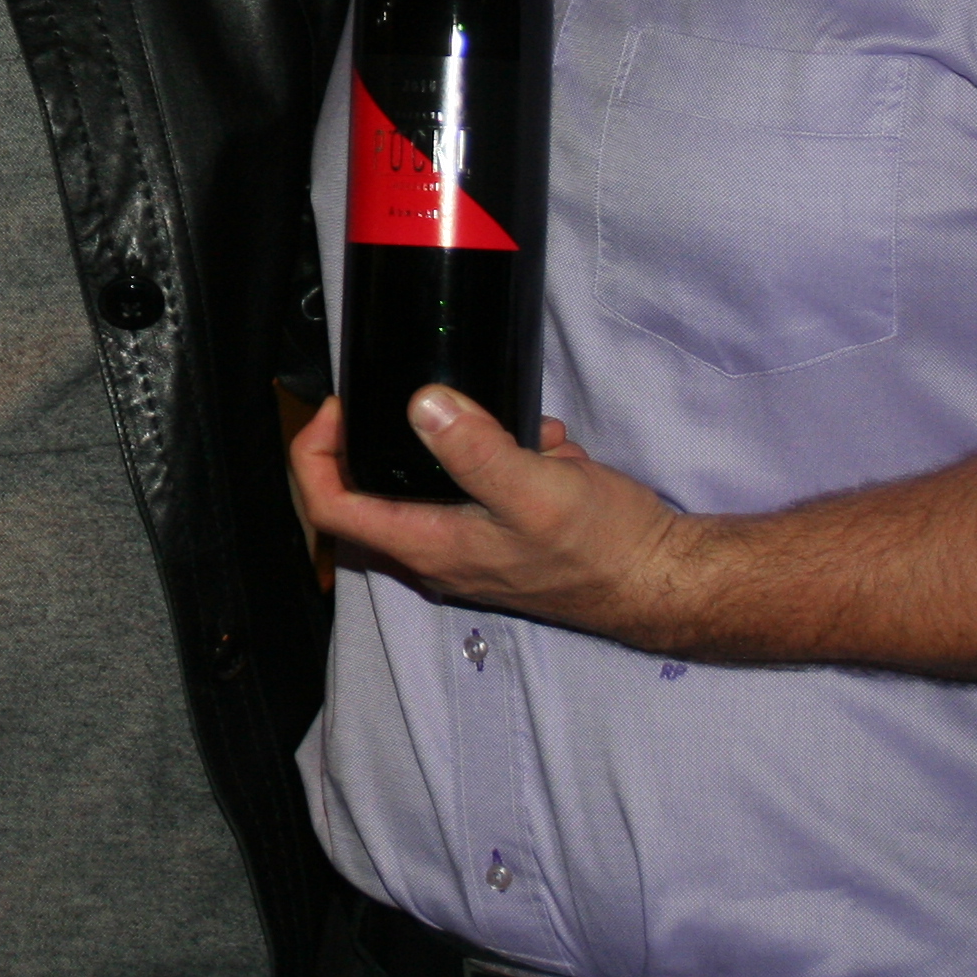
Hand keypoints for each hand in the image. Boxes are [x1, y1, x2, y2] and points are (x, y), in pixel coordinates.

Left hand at [290, 388, 703, 649]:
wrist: (661, 578)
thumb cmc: (601, 547)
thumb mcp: (537, 488)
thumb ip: (476, 449)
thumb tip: (421, 406)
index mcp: (428, 546)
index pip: (330, 507)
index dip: (315, 452)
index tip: (342, 407)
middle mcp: (438, 552)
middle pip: (374, 488)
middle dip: (402, 435)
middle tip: (435, 398)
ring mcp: (470, 545)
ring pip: (436, 478)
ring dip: (471, 440)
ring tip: (523, 432)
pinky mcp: (502, 532)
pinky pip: (482, 482)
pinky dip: (509, 453)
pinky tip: (549, 449)